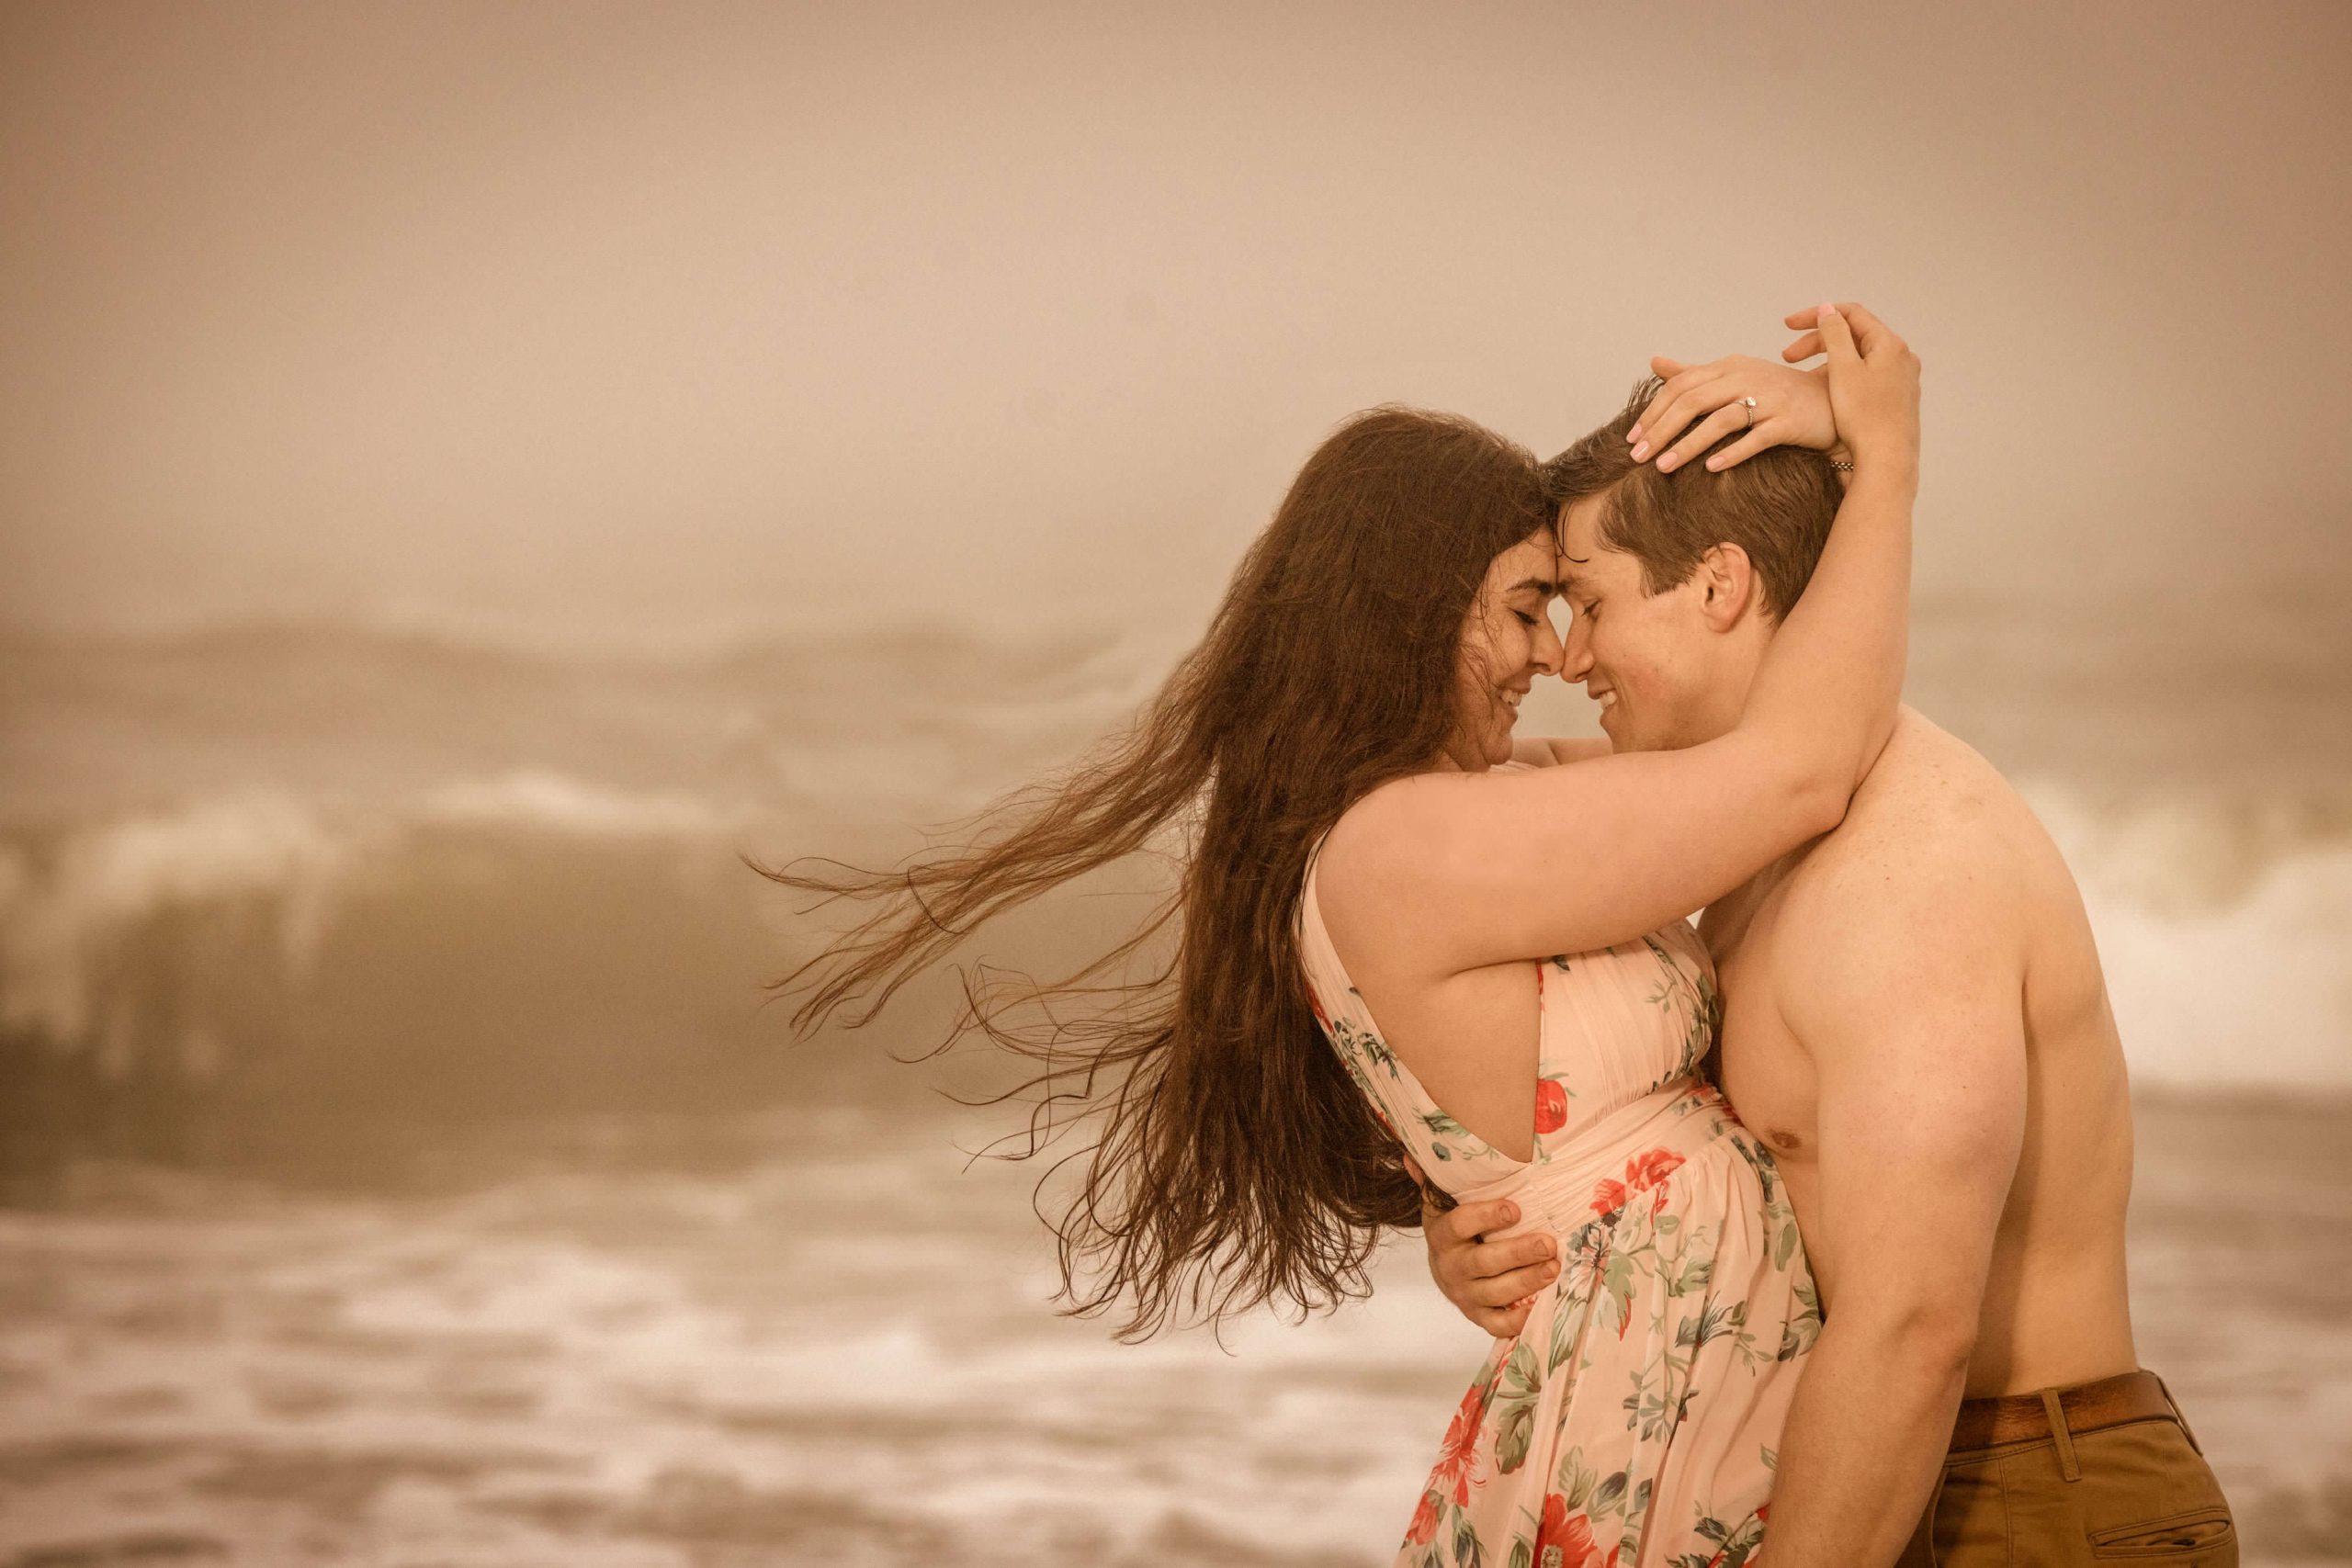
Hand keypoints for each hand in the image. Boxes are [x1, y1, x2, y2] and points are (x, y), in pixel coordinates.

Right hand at [1406, 1152, 1560, 1337]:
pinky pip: (1497, 1324)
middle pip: (1484, 1262)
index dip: (1487, 1217)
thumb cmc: (1453, 1228)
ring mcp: (1464, 1294)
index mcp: (1442, 1235)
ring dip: (1527, 1281)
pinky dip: (1518, 1321)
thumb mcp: (1441, 1202)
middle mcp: (1450, 1267)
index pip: (1460, 1224)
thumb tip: (1411, 1153)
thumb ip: (1433, 1179)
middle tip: (1548, 1243)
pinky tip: (1540, 1306)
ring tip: (1553, 1268)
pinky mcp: (1477, 1316)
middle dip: (1519, 1253)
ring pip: (1496, 1293)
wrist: (1442, 1268)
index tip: (1516, 1209)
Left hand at [1628, 354, 1837, 475]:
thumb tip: (1654, 362)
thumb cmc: (1776, 392)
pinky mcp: (1789, 422)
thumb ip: (1693, 372)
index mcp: (1729, 366)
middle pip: (1694, 401)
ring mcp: (1770, 399)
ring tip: (1663, 468)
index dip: (1653, 412)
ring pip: (1721, 420)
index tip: (1631, 438)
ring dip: (1688, 445)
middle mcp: (1747, 377)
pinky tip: (1711, 469)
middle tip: (1638, 457)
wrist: (1831, 400)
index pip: (1681, 386)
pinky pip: (1756, 438)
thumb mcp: (1734, 375)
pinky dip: (1732, 452)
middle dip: (1661, 430)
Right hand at [1779, 301, 1919, 481]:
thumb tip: (1828, 310)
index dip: (1816, 315)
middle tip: (1788, 357)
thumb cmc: (1863, 417)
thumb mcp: (1842, 369)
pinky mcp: (1898, 398)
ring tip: (1804, 374)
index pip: (1850, 314)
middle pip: (1854, 335)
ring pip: (1860, 356)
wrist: (1887, 460)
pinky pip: (1868, 375)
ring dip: (1829, 358)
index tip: (1787, 326)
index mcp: (1890, 344)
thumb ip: (1834, 334)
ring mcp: (1902, 378)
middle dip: (1819, 341)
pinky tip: (1828, 391)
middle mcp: (1901, 356)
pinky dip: (1845, 374)